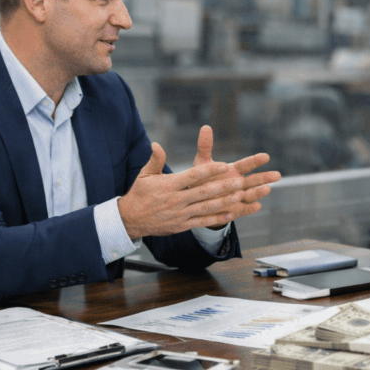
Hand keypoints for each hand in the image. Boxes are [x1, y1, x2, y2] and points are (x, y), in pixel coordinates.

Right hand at [118, 126, 280, 238]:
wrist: (130, 220)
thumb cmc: (140, 194)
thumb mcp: (145, 175)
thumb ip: (155, 160)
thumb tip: (156, 144)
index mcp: (168, 185)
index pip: (192, 176)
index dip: (209, 171)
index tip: (224, 165)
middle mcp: (175, 200)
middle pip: (203, 193)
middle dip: (222, 187)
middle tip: (240, 181)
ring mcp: (179, 214)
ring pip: (205, 208)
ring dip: (223, 202)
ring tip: (239, 195)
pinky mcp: (181, 225)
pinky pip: (201, 222)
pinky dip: (216, 219)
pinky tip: (230, 214)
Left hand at [190, 125, 280, 229]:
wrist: (195, 201)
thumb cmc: (200, 179)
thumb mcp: (201, 164)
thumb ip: (205, 147)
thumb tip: (205, 127)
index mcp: (233, 171)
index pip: (246, 164)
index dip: (255, 161)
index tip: (265, 156)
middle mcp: (239, 184)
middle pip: (254, 180)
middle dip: (265, 177)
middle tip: (277, 175)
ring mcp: (238, 197)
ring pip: (251, 194)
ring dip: (259, 192)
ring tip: (267, 189)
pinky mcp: (234, 210)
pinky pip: (244, 209)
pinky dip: (250, 209)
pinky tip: (257, 206)